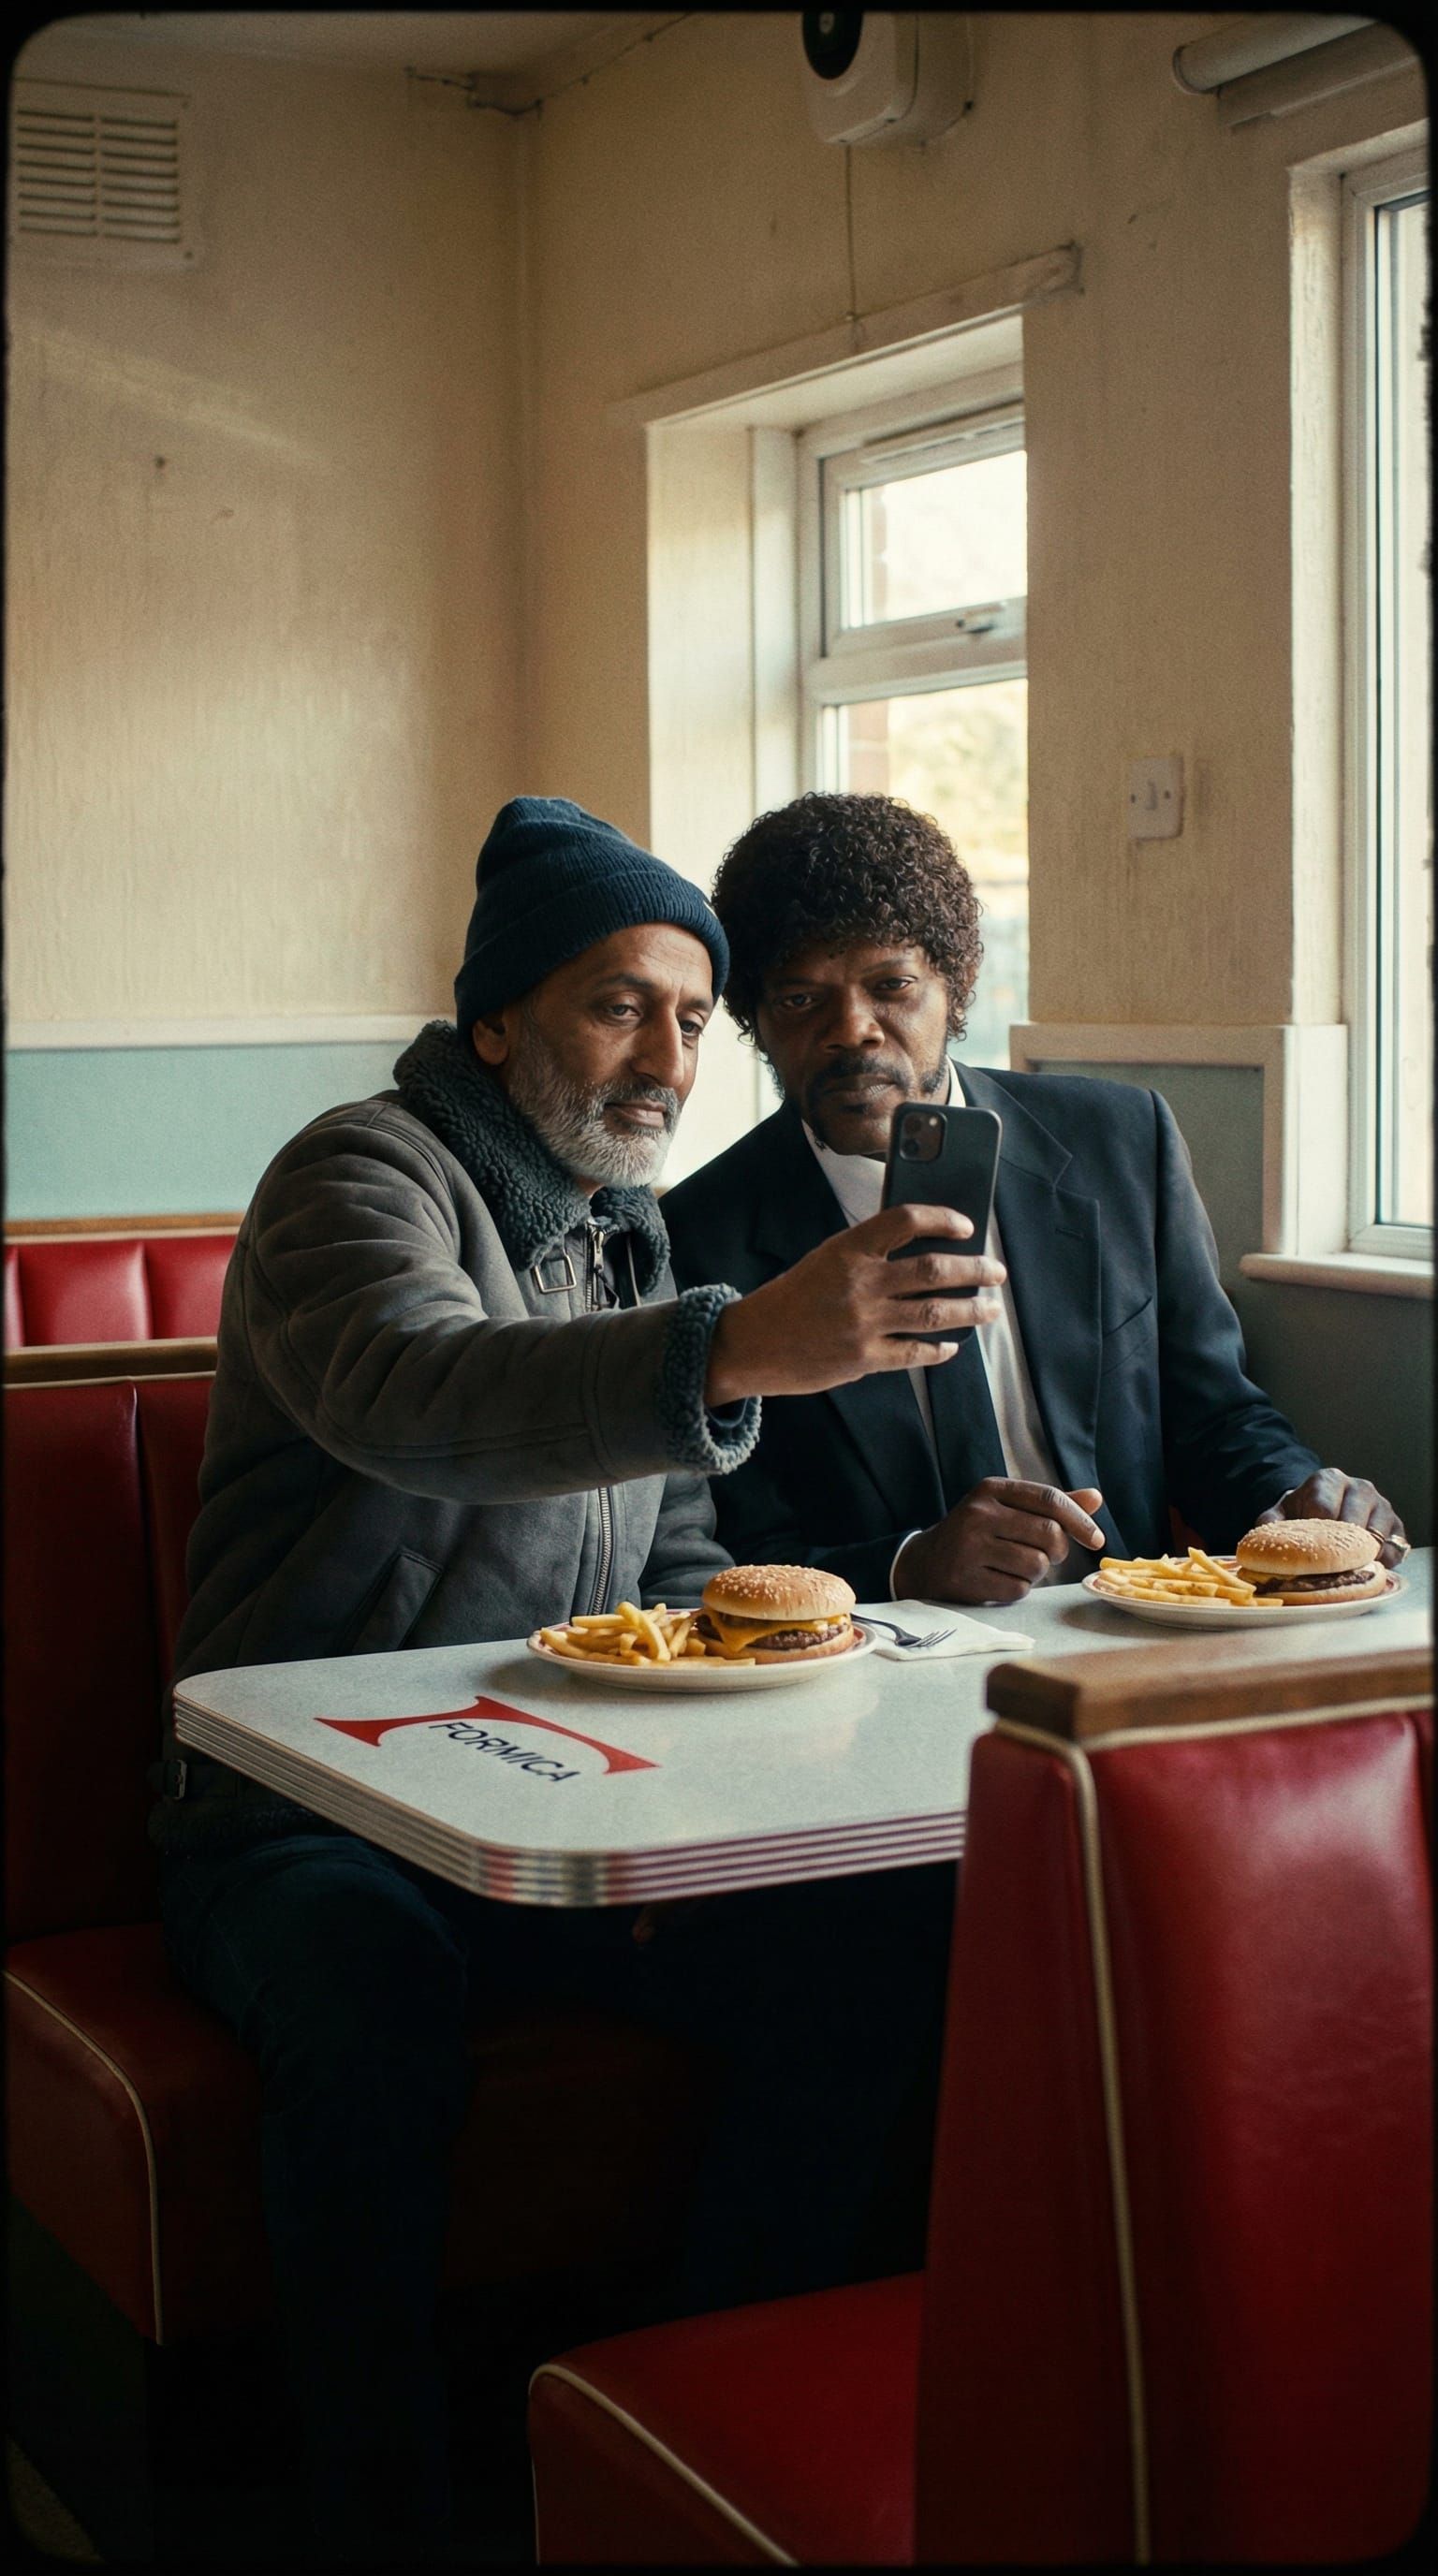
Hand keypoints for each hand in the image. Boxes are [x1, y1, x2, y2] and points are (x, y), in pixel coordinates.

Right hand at [704, 1205, 1005, 1404]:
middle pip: (933, 1271)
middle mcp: (860, 1283)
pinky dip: (939, 1348)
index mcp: (848, 1249)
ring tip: (990, 1309)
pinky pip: (915, 1352)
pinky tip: (952, 1345)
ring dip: (971, 1311)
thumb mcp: (825, 1260)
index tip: (967, 1225)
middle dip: (975, 1271)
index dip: (943, 1219)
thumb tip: (925, 1251)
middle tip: (997, 1272)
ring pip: (935, 1313)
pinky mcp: (864, 1358)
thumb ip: (868, 1254)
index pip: (905, 1221)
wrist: (752, 1344)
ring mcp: (864, 1323)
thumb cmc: (791, 1298)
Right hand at [894, 1483, 1105, 1606]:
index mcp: (990, 1490)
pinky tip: (1000, 1580)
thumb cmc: (977, 1533)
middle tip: (1045, 1554)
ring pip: (1037, 1565)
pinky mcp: (965, 1580)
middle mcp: (978, 1514)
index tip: (1097, 1539)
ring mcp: (969, 1548)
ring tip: (1016, 1566)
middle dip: (1057, 1551)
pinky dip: (1018, 1589)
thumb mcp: (1007, 1509)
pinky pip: (1018, 1590)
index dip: (1079, 1520)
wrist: (924, 1563)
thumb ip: (1050, 1505)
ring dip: (1036, 1572)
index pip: (1049, 1499)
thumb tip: (1096, 1498)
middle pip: (1049, 1534)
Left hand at [1257, 1470, 1408, 1568]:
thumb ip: (1269, 1525)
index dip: (1314, 1536)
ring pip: (1377, 1537)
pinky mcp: (1397, 1525)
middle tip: (1327, 1571)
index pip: (1324, 1509)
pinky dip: (1381, 1565)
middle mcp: (1359, 1487)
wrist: (1324, 1509)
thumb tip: (1259, 1545)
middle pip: (1354, 1523)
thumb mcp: (1281, 1514)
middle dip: (1339, 1549)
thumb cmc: (1302, 1514)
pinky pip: (1394, 1550)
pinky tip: (1364, 1571)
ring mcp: (1382, 1505)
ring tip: (1345, 1572)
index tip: (1307, 1554)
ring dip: (1361, 1559)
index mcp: (1328, 1480)